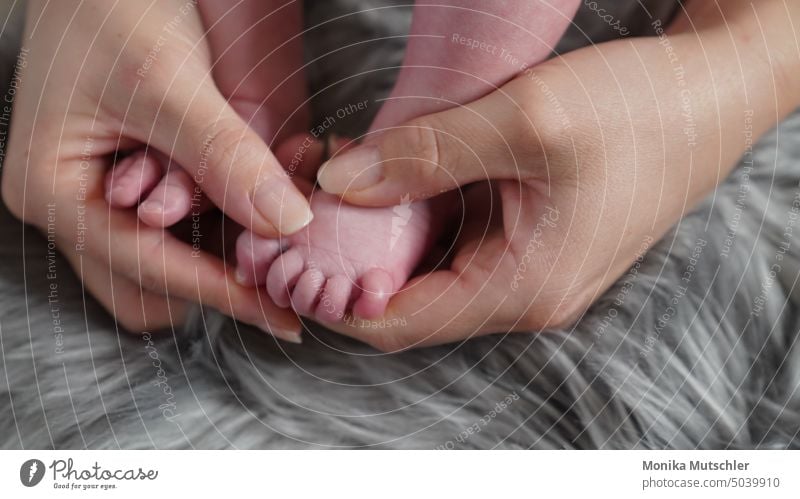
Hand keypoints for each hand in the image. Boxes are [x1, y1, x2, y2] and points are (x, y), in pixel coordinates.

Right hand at [1, 0, 311, 338]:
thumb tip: (286, 223)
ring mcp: (93, 195)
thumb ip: (224, 155)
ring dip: (215, 260)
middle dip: (212, 286)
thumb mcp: (166, 81)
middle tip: (278, 274)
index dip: (221, 292)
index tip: (282, 314)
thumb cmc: (111, 8)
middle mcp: (68, 204)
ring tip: (271, 242)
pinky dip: (212, 228)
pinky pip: (169, 230)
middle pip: (146, 288)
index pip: (149, 269)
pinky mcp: (123, 180)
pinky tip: (252, 211)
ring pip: (159, 266)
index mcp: (53, 189)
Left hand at [314, 0, 799, 349]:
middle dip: (351, 261)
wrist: (711, 93)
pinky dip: (418, 216)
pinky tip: (394, 176)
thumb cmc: (641, 110)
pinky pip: (460, 243)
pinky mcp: (535, 238)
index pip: (401, 323)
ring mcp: (533, 267)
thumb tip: (342, 183)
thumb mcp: (524, 121)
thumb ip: (426, 155)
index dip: (335, 299)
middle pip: (411, 300)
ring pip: (432, 269)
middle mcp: (527, 292)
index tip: (291, 259)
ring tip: (342, 185)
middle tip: (307, 211)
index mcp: (525, 287)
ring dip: (383, 235)